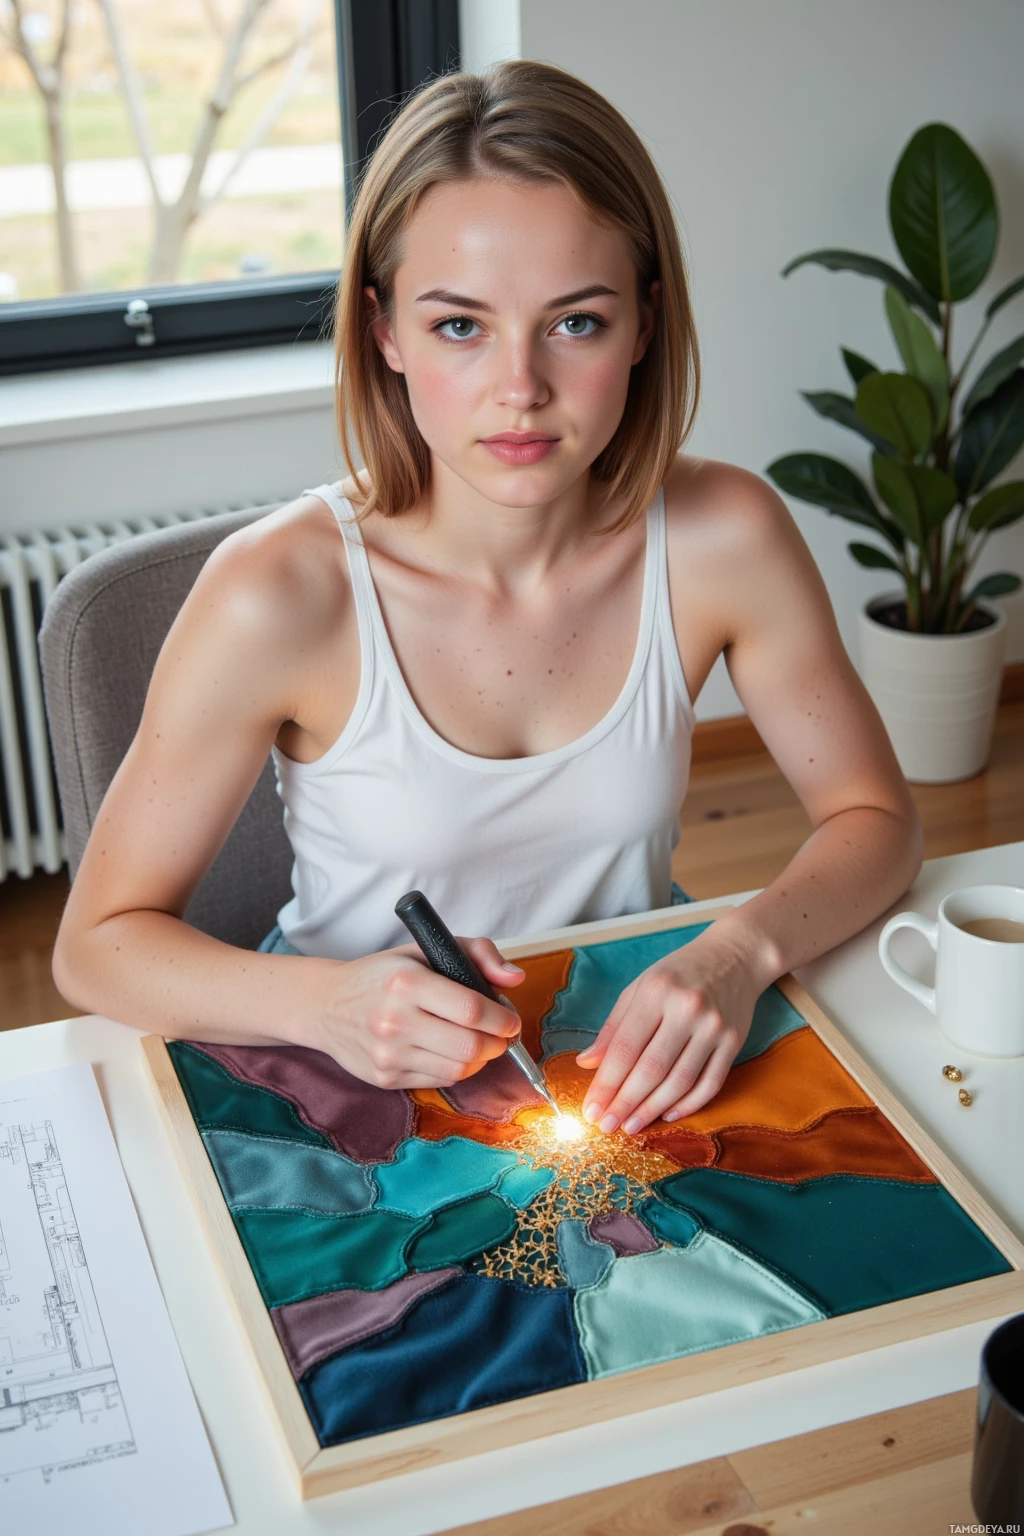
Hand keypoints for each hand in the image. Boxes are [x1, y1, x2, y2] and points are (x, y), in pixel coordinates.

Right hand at [308, 937, 523, 1089]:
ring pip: (458, 1069)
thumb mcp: (424, 950)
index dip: (502, 1019)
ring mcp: (387, 1054)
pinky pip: (439, 1081)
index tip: (510, 1020)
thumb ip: (477, 954)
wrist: (325, 1005)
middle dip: (497, 1044)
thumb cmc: (383, 975)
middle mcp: (394, 1020)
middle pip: (469, 1047)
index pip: (471, 1009)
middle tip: (500, 1035)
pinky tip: (448, 1051)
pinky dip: (454, 1068)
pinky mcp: (384, 1078)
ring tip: (476, 1042)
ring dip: (479, 1059)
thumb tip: (515, 978)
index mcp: (406, 981)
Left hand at [576, 931, 762, 1132]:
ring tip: (631, 1126)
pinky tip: (667, 1114)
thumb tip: (587, 1062)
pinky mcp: (735, 1042)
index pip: (625, 1047)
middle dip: (624, 1103)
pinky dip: (688, 1104)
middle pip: (651, 1069)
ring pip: (680, 1081)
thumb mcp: (641, 987)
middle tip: (606, 1126)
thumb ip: (614, 1026)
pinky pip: (710, 1083)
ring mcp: (714, 1027)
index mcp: (657, 991)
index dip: (606, 1083)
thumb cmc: (680, 973)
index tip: (591, 1108)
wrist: (735, 956)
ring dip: (652, 1109)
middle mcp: (687, 1009)